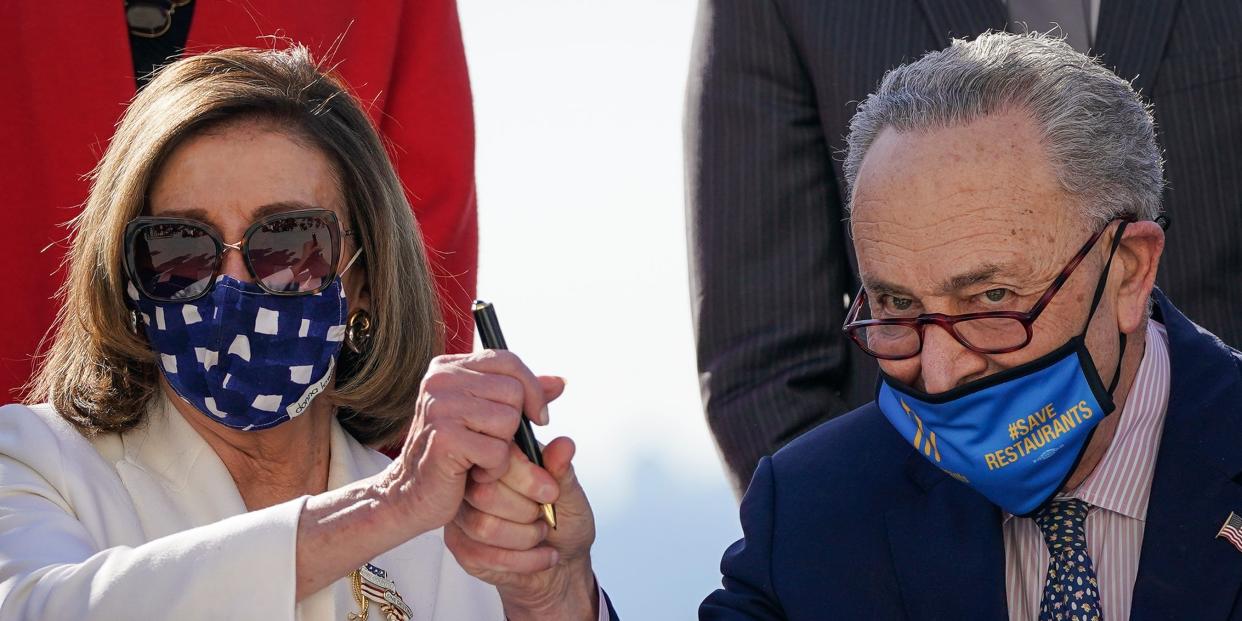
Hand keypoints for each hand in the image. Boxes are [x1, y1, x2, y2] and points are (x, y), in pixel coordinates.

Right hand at [372, 350, 552, 538]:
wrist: (410, 495)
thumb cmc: (451, 456)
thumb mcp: (486, 417)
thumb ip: (521, 395)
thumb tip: (560, 382)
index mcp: (449, 367)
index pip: (508, 361)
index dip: (532, 389)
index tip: (538, 417)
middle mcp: (440, 380)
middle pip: (514, 391)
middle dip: (515, 425)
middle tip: (493, 444)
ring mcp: (440, 407)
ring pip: (509, 421)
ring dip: (503, 450)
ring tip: (478, 458)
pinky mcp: (445, 438)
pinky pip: (498, 451)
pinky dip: (494, 470)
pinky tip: (472, 473)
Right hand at [445, 426, 598, 620]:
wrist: (563, 560)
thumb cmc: (565, 521)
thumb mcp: (572, 495)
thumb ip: (563, 472)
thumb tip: (564, 445)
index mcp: (502, 456)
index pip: (498, 458)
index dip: (527, 479)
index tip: (551, 494)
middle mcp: (474, 479)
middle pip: (484, 494)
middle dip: (525, 513)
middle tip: (544, 516)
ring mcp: (463, 511)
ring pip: (483, 527)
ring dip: (524, 538)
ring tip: (541, 534)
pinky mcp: (459, 543)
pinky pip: (481, 555)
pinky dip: (521, 561)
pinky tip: (539, 556)